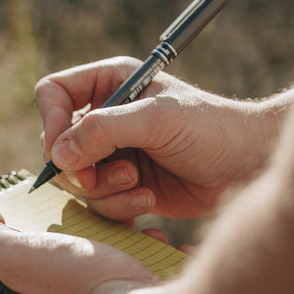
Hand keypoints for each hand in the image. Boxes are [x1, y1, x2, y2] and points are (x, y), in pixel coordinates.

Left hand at [0, 196, 159, 293]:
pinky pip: (160, 260)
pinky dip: (165, 249)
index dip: (62, 202)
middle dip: (110, 207)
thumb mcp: (16, 256)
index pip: (52, 226)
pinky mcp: (152, 284)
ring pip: (131, 241)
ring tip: (144, 209)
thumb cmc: (75, 282)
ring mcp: (121, 282)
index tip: (78, 181)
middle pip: (96, 229)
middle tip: (121, 188)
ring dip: (138, 225)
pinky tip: (167, 244)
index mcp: (52, 266)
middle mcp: (84, 276)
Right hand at [35, 56, 293, 219]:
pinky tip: (148, 201)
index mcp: (108, 85)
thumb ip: (104, 131)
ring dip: (106, 191)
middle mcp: (104, 119)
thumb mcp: (157, 120)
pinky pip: (98, 203)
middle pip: (59, 147)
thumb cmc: (209, 129)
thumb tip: (58, 154)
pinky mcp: (123, 186)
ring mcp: (112, 155)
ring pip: (77, 181)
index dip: (50, 122)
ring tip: (140, 184)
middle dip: (83, 168)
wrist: (243, 166)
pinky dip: (117, 208)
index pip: (53, 95)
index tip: (62, 152)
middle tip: (120, 174)